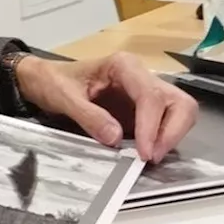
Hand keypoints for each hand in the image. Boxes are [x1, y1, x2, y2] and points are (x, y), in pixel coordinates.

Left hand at [14, 52, 198, 162]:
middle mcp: (141, 76)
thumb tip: (116, 138)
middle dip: (172, 131)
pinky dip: (162, 139)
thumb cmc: (53, 82)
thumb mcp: (64, 97)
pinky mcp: (142, 109)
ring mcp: (144, 92)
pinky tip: (145, 152)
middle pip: (179, 102)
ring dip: (171, 136)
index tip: (144, 153)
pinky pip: (165, 123)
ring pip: (180, 112)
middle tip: (151, 157)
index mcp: (124, 66)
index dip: (151, 126)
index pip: (151, 96)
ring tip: (148, 157)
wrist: (44, 80)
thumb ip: (89, 116)